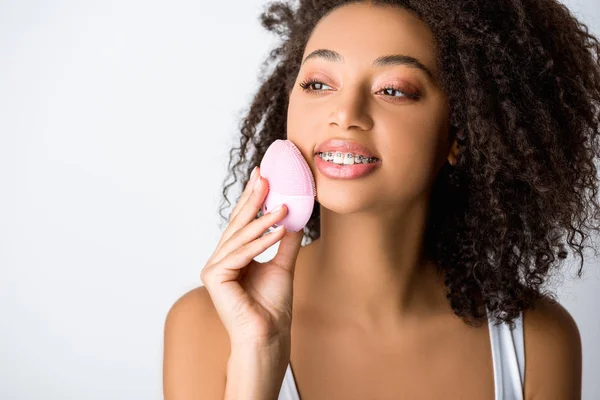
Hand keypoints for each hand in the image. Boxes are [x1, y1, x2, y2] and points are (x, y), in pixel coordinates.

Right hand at [200, 167, 303, 346]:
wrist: (269, 337)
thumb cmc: (273, 307)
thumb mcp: (283, 265)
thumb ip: (286, 241)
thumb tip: (296, 218)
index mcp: (232, 257)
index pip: (242, 223)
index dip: (252, 199)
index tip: (263, 176)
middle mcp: (219, 260)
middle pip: (237, 224)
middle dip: (252, 198)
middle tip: (265, 176)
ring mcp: (214, 268)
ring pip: (240, 236)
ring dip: (263, 219)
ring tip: (284, 205)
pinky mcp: (214, 277)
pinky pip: (242, 253)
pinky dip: (262, 241)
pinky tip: (280, 229)